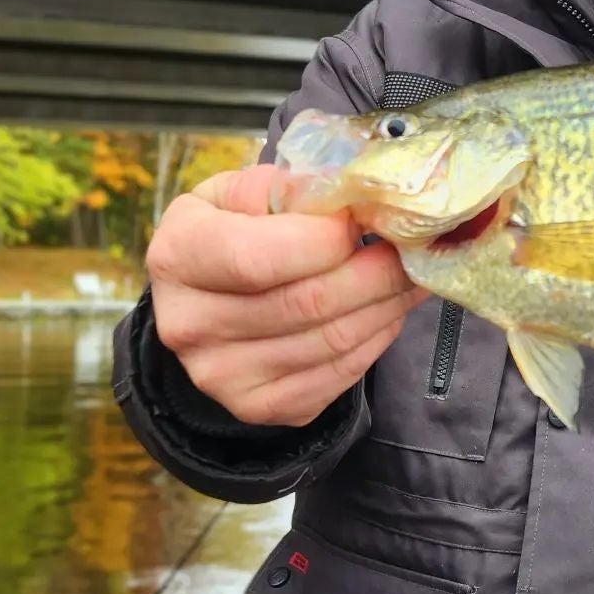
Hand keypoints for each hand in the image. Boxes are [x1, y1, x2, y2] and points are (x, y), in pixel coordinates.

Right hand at [146, 164, 425, 427]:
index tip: (366, 217)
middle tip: (416, 247)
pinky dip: (378, 337)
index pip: (260, 257)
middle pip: (309, 302)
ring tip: (413, 273)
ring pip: (334, 340)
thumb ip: (293, 187)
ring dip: (389, 304)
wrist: (210, 300)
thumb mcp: (246, 192)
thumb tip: (356, 195)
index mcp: (177, 255)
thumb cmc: (235, 229)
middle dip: (378, 271)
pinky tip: (388, 308)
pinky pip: (339, 374)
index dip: (328, 238)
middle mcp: (188, 324)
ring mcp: (221, 375)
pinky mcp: (260, 406)